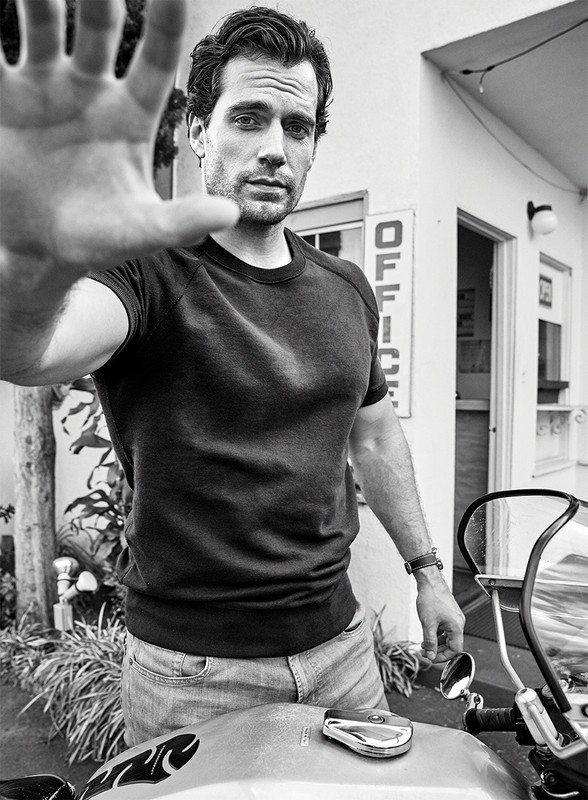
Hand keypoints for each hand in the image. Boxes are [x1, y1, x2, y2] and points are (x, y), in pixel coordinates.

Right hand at [0, 0, 237, 275]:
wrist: (37, 247)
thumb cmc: (95, 238)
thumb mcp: (138, 231)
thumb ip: (179, 222)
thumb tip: (230, 215)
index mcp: (130, 114)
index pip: (156, 58)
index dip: (167, 23)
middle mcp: (90, 88)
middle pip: (99, 25)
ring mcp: (43, 86)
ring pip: (43, 23)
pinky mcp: (2, 96)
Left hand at [415, 571, 464, 662]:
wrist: (430, 581)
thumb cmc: (431, 597)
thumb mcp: (428, 623)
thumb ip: (430, 641)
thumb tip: (430, 655)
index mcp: (457, 626)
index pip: (455, 650)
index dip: (443, 656)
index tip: (431, 657)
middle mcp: (458, 623)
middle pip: (452, 644)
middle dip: (439, 650)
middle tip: (426, 652)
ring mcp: (454, 618)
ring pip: (448, 637)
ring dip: (437, 642)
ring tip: (424, 644)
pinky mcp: (449, 614)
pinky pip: (445, 629)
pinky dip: (437, 634)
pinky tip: (428, 634)